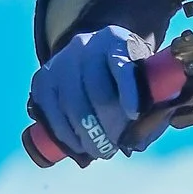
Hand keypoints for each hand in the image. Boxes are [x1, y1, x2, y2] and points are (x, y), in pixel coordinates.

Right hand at [22, 25, 186, 168]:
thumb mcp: (140, 77)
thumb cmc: (124, 75)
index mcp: (116, 42)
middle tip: (113, 147)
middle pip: (96, 91)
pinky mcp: (43, 77)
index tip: (134, 116)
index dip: (128, 93)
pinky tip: (77, 146)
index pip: (122, 67)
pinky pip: (51, 111)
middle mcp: (86, 46)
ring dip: (86, 135)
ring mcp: (61, 61)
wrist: (91, 54)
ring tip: (98, 151)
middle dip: (107, 126)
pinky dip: (65, 134)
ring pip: (72, 105)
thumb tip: (138, 141)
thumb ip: (149, 105)